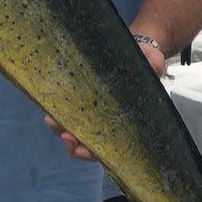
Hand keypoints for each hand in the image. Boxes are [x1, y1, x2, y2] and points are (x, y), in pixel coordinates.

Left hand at [43, 39, 165, 160]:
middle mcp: (107, 121)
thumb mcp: (152, 61)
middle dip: (73, 144)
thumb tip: (153, 68)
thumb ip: (153, 65)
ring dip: (60, 129)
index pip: (109, 146)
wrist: (135, 48)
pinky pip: (66, 111)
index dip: (95, 152)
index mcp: (126, 122)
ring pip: (73, 130)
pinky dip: (56, 113)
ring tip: (51, 120)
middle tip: (67, 135)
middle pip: (87, 143)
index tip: (85, 149)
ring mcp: (92, 111)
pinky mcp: (80, 98)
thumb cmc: (144, 60)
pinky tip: (48, 107)